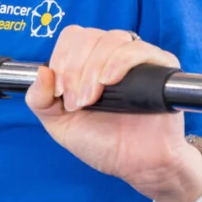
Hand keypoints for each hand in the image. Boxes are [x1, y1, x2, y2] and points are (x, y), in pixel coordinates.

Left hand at [25, 26, 201, 201]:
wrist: (138, 166)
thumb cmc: (104, 143)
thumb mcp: (59, 125)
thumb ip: (40, 100)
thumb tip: (41, 71)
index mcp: (88, 62)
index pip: (72, 37)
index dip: (61, 60)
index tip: (61, 92)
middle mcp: (112, 55)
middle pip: (88, 36)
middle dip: (74, 69)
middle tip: (77, 103)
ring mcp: (138, 58)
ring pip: (111, 40)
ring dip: (93, 69)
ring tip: (91, 100)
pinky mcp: (161, 66)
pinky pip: (138, 50)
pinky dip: (119, 62)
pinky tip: (110, 81)